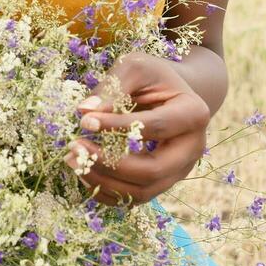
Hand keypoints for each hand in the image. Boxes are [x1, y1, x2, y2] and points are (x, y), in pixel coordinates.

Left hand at [64, 51, 210, 206]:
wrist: (170, 92)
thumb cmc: (152, 76)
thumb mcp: (135, 68)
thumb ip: (113, 87)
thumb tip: (85, 111)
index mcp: (193, 114)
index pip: (154, 127)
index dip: (117, 127)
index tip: (85, 121)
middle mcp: (193, 149)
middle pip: (153, 170)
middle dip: (110, 164)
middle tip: (75, 147)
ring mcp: (180, 170)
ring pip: (143, 191)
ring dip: (103, 181)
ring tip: (72, 160)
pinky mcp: (163, 182)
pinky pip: (135, 198)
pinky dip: (107, 191)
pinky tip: (83, 171)